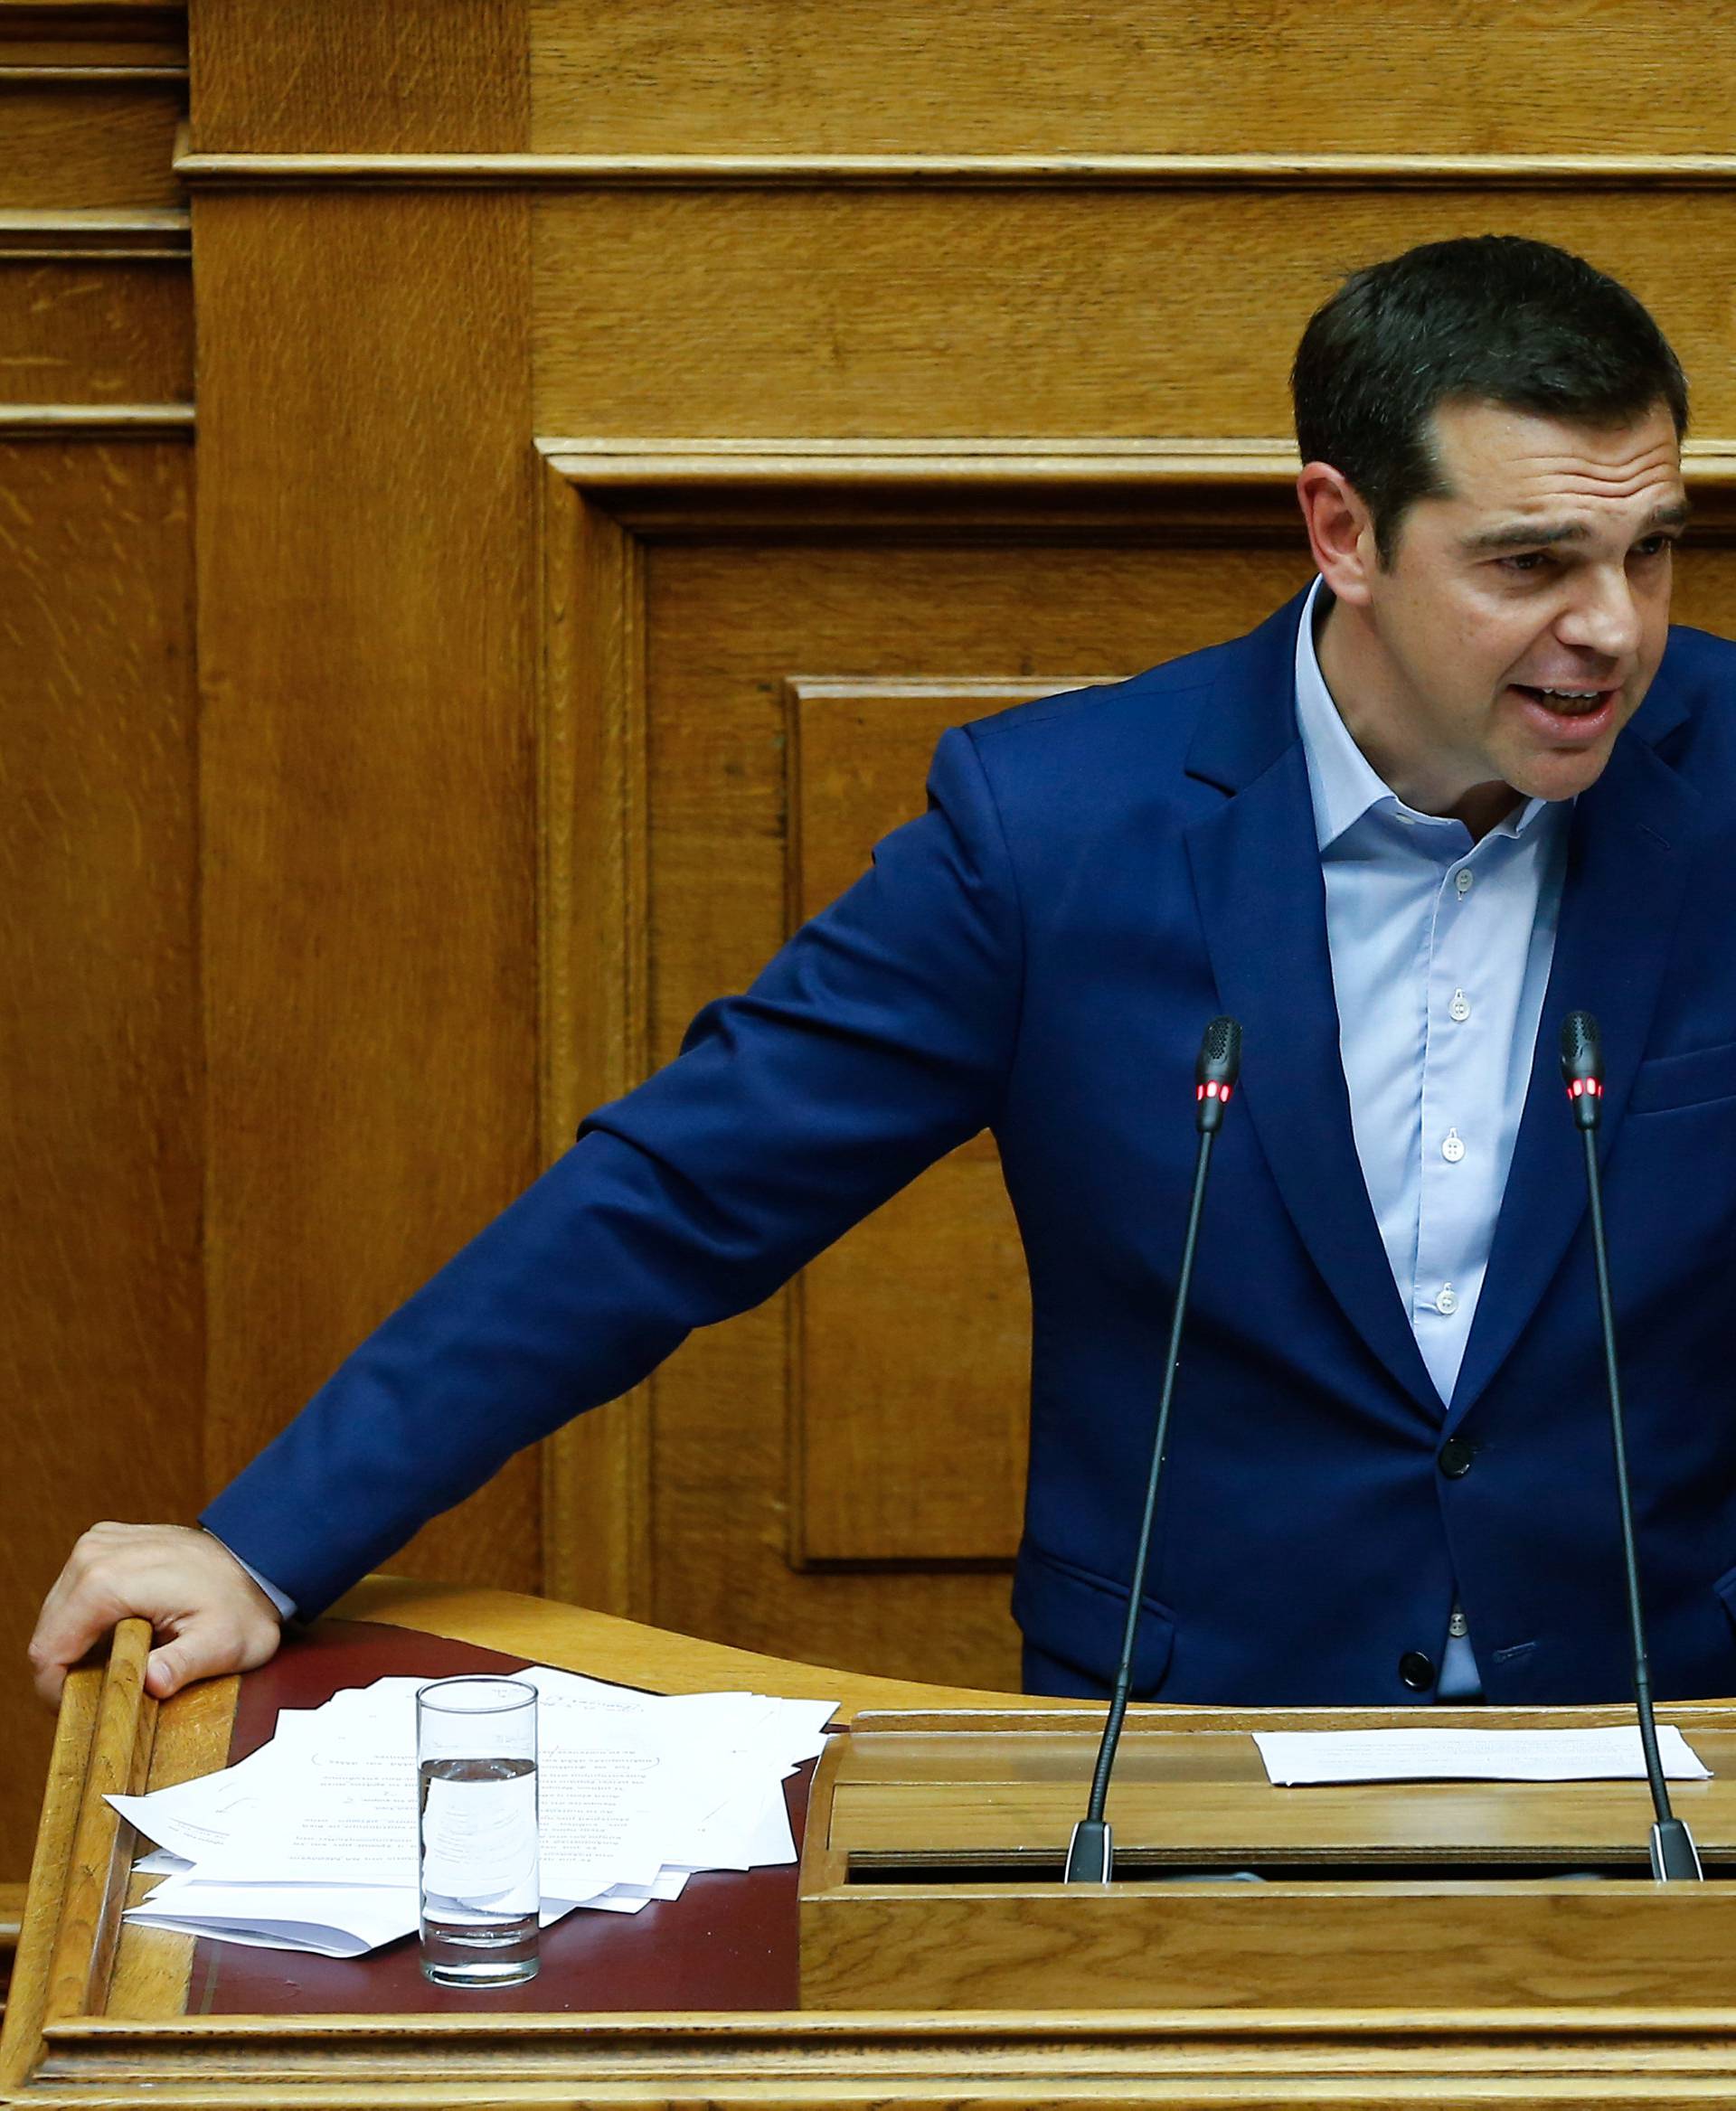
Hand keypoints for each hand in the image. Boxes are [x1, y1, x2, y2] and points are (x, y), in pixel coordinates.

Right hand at [29, 1522, 283, 1707]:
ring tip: (125, 1661)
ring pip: (58, 1616)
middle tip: (114, 1689)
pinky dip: (90, 1621)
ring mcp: (98, 1544)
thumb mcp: (222, 1645)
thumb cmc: (244, 1606)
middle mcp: (93, 1554)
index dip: (59, 1690)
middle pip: (49, 1634)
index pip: (48, 1652)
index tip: (94, 1707)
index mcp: (107, 1580)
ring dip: (80, 1645)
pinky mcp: (105, 1544)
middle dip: (71, 1669)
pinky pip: (75, 1595)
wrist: (262, 1560)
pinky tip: (126, 1633)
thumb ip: (183, 1665)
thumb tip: (150, 1682)